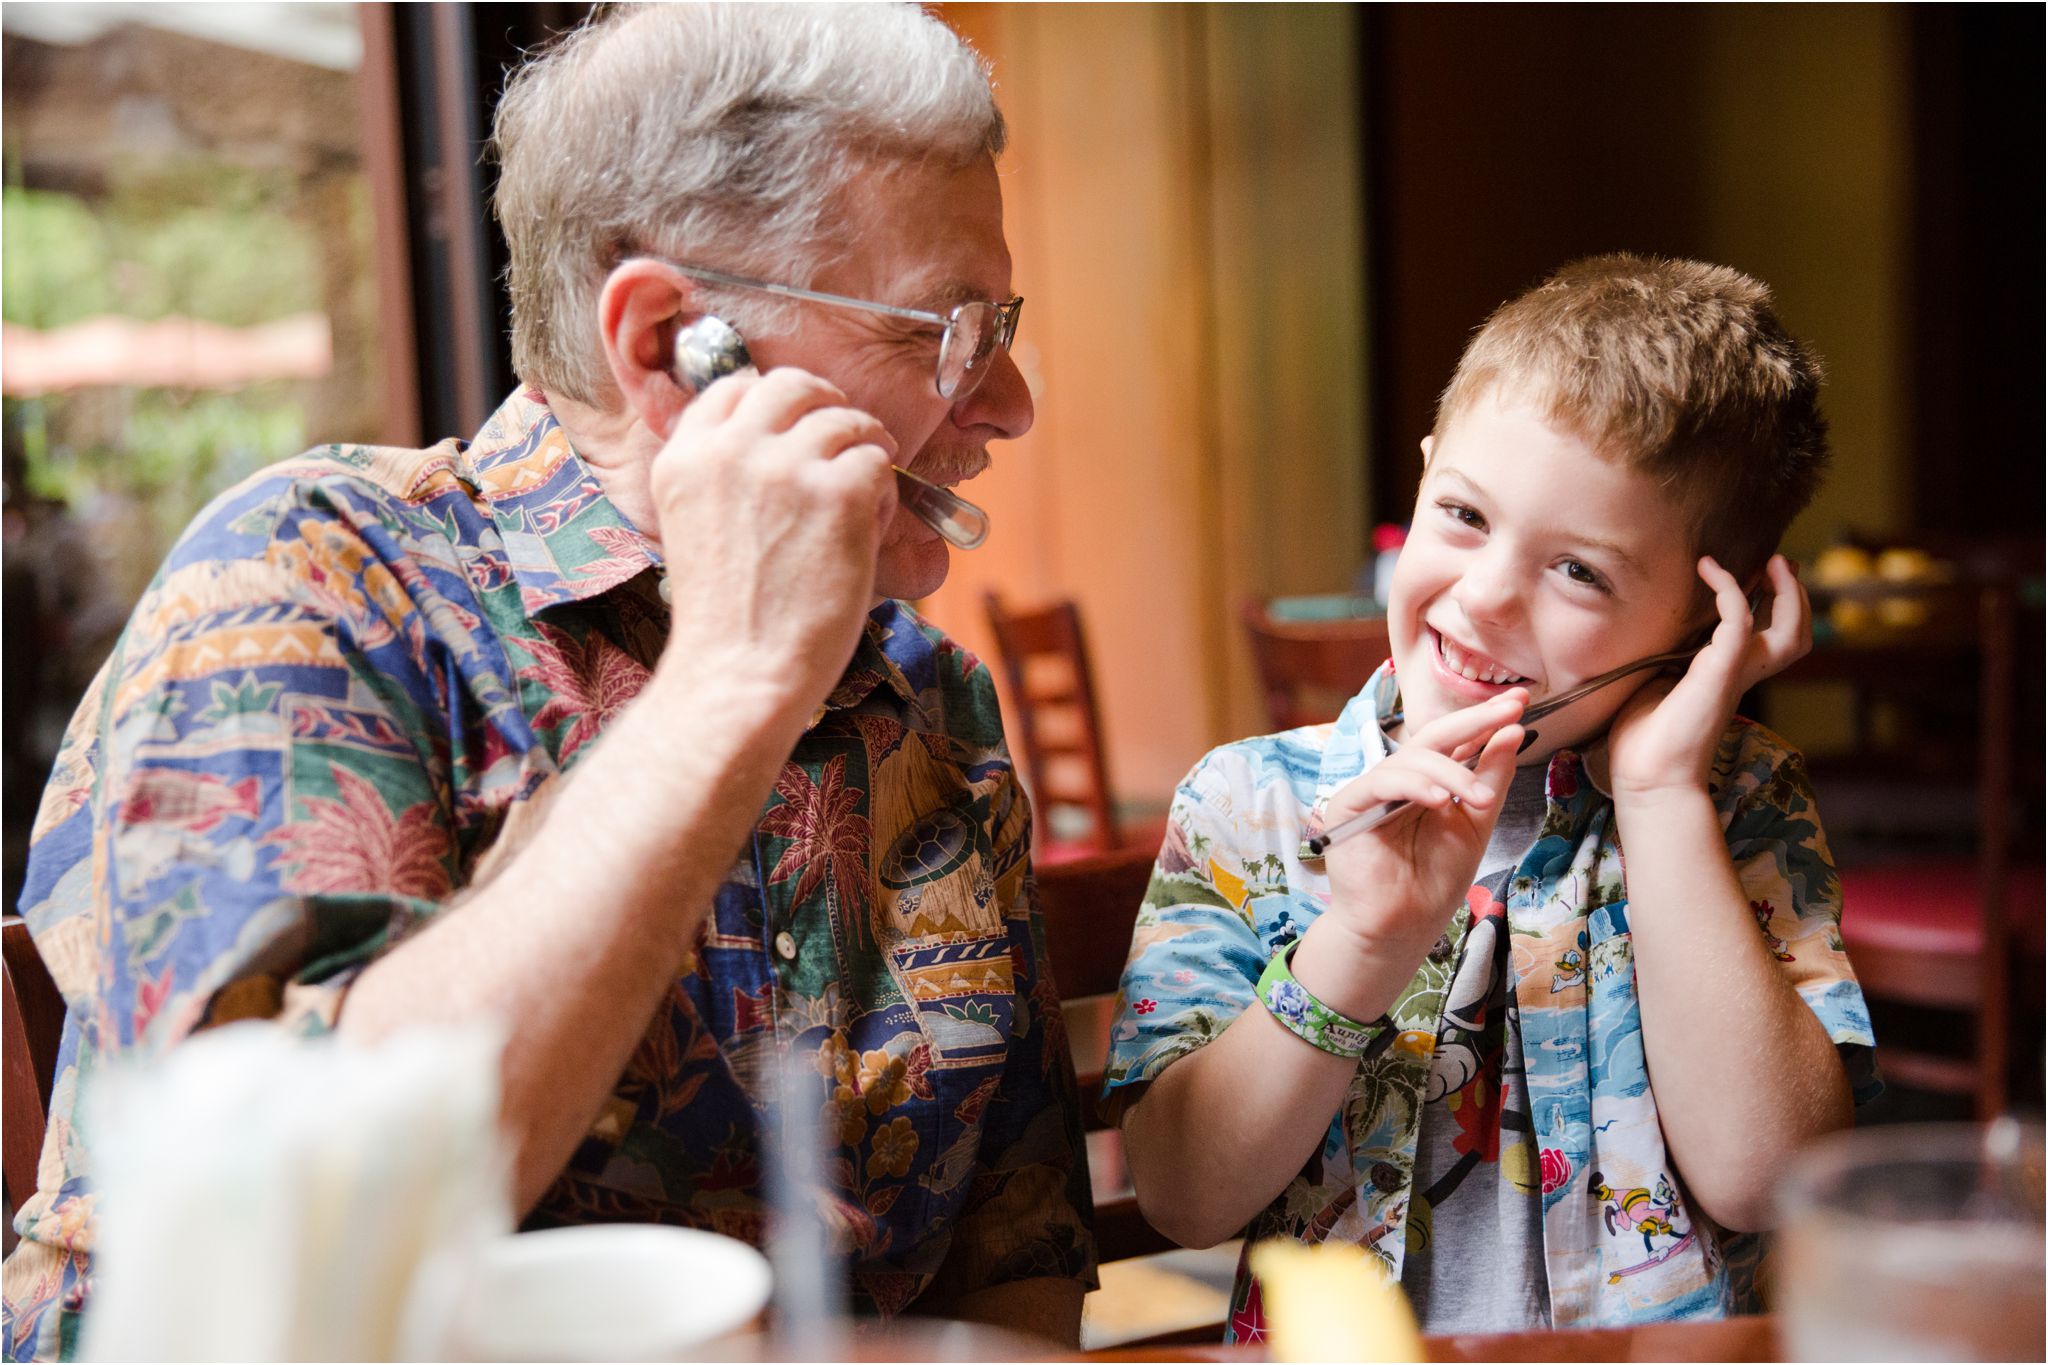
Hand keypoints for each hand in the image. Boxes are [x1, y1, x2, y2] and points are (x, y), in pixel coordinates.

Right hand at [649, 367, 898, 715]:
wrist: (740, 673)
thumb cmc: (726, 620)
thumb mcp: (695, 526)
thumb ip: (724, 477)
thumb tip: (778, 443)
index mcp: (684, 457)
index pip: (734, 387)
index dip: (774, 401)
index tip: (795, 428)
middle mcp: (730, 449)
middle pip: (793, 384)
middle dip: (827, 405)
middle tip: (847, 440)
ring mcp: (786, 466)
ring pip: (846, 419)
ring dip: (864, 451)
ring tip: (864, 499)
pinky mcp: (840, 492)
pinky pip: (878, 462)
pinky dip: (885, 493)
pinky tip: (872, 529)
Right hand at [1318, 690, 1527, 974]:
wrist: (1401, 928)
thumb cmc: (1433, 881)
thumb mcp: (1475, 825)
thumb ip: (1489, 779)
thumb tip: (1511, 732)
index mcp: (1429, 782)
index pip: (1456, 742)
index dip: (1485, 720)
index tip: (1520, 702)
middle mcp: (1399, 780)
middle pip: (1433, 737)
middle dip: (1473, 721)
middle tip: (1509, 712)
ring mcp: (1373, 791)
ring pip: (1413, 760)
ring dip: (1452, 773)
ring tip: (1479, 800)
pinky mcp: (1347, 806)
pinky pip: (1381, 782)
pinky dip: (1414, 786)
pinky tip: (1440, 801)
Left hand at [1608, 554, 1810, 802]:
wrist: (1647, 777)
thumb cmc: (1643, 739)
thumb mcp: (1656, 686)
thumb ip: (1666, 661)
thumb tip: (1647, 635)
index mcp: (1728, 680)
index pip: (1770, 642)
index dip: (1773, 608)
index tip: (1759, 575)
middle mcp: (1740, 677)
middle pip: (1795, 637)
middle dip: (1795, 597)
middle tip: (1779, 562)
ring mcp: (1734, 674)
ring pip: (1790, 634)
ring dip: (1787, 593)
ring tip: (1771, 562)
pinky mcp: (1719, 670)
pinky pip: (1739, 619)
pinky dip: (1728, 588)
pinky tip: (1708, 568)